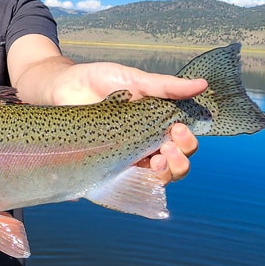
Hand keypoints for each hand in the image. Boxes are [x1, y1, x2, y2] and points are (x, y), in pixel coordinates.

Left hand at [49, 62, 204, 184]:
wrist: (62, 86)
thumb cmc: (98, 81)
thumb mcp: (135, 80)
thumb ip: (166, 87)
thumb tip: (202, 84)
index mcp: (155, 126)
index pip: (182, 144)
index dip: (187, 142)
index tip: (178, 128)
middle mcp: (145, 146)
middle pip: (176, 166)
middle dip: (181, 160)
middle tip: (169, 145)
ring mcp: (126, 159)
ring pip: (157, 180)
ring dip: (165, 173)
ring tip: (157, 160)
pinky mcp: (106, 169)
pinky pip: (126, 185)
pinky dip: (137, 184)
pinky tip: (135, 172)